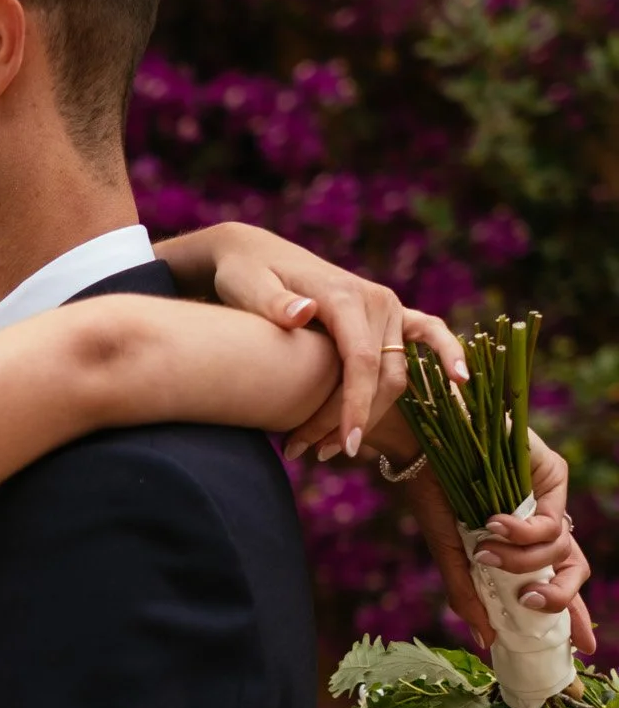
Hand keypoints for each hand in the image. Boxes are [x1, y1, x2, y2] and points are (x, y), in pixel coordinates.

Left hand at [156, 223, 468, 457]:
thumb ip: (273, 302)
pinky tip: (461, 382)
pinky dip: (447, 355)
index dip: (355, 406)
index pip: (360, 361)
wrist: (254, 253)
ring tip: (330, 449)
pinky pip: (428, 334)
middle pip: (380, 375)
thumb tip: (305, 312)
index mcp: (343, 296)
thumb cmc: (245, 274)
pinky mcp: (388, 314)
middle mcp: (375, 300)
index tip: (345, 443)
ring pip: (397, 373)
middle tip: (309, 454)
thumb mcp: (247, 286)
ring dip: (373, 414)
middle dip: (350, 420)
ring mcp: (387, 307)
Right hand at [388, 427, 594, 657]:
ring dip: (522, 561)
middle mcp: (540, 526)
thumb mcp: (450, 557)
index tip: (583, 649)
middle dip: (560, 598)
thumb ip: (468, 597)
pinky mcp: (553, 477)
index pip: (555, 585)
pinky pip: (552, 522)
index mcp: (520, 548)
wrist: (422, 449)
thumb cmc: (432, 498)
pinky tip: (495, 523)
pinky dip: (524, 532)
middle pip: (574, 572)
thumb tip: (487, 642)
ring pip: (564, 552)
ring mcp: (548, 501)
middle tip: (531, 602)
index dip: (574, 617)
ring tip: (486, 551)